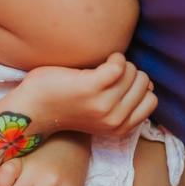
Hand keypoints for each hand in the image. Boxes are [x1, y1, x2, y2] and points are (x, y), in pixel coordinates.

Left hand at [17, 53, 156, 137]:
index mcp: (119, 128)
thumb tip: (148, 85)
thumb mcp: (101, 114)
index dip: (139, 87)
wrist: (33, 109)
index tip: (121, 83)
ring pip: (133, 73)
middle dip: (131, 73)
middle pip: (144, 84)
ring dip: (122, 63)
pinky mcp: (91, 87)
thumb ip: (124, 104)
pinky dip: (115, 57)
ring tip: (104, 66)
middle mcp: (114, 119)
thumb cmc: (66, 105)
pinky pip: (119, 66)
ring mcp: (103, 105)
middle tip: (110, 73)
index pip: (151, 101)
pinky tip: (105, 59)